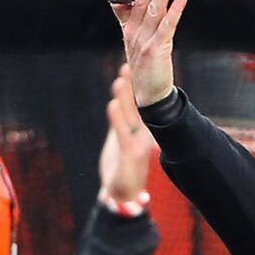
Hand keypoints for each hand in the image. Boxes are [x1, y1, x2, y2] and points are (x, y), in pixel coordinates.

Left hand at [103, 64, 156, 203]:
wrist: (123, 192)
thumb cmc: (122, 164)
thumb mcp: (123, 137)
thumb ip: (123, 117)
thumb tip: (123, 98)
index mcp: (141, 128)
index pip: (138, 101)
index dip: (134, 83)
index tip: (132, 62)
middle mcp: (142, 132)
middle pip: (136, 104)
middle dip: (132, 84)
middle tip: (129, 62)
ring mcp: (137, 143)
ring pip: (130, 115)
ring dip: (125, 96)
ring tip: (122, 78)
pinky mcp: (129, 155)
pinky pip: (122, 133)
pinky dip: (117, 118)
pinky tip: (112, 104)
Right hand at [112, 0, 188, 106]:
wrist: (150, 96)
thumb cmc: (148, 69)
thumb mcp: (140, 44)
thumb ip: (143, 25)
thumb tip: (153, 4)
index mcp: (126, 30)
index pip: (126, 3)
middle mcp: (132, 33)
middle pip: (140, 1)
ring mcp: (143, 41)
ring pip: (153, 9)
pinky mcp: (156, 49)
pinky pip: (167, 25)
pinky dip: (175, 10)